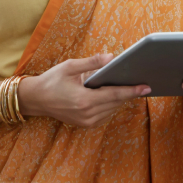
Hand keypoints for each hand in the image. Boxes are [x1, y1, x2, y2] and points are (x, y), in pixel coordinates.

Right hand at [18, 53, 150, 128]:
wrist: (36, 99)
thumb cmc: (52, 80)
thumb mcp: (70, 66)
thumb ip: (92, 62)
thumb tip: (112, 57)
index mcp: (84, 100)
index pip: (115, 95)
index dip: (132, 91)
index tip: (146, 87)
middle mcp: (87, 114)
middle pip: (117, 103)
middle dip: (129, 93)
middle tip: (141, 81)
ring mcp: (86, 121)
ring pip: (112, 110)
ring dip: (121, 99)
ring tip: (129, 86)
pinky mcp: (85, 124)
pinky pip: (105, 115)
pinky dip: (111, 105)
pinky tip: (113, 95)